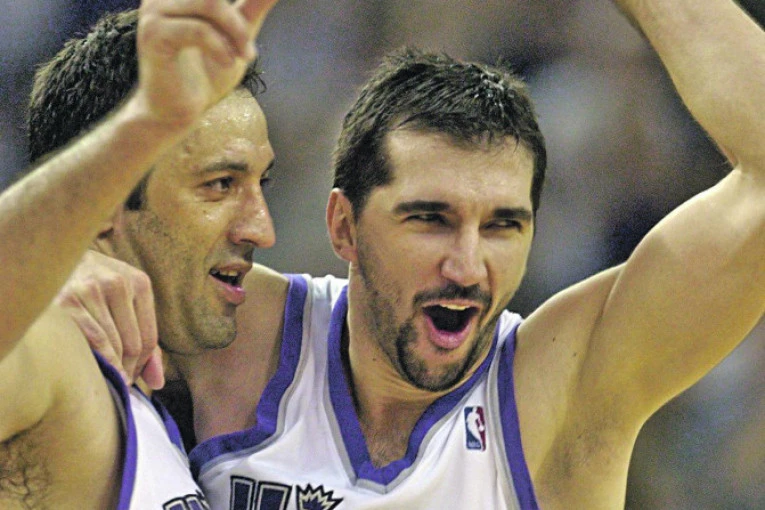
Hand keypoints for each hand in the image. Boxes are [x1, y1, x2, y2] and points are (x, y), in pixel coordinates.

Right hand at [55, 251, 163, 389]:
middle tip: (116, 385)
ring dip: (112, 370)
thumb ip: (143, 335)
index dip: (142, 366)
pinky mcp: (66, 301)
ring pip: (112, 346)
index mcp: (138, 282)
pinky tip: (89, 369)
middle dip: (127, 371)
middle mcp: (118, 283)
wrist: (49, 261)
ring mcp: (91, 291)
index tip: (131, 379)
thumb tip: (157, 382)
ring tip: (104, 381)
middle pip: (133, 344)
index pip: (149, 338)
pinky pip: (91, 342)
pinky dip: (96, 361)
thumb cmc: (91, 286)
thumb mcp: (123, 299)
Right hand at [134, 0, 278, 127]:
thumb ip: (254, 5)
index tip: (246, 26)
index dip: (232, 13)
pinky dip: (220, 48)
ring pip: (211, 5)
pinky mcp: (153, 35)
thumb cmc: (207, 73)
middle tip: (249, 53)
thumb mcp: (238, 34)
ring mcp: (154, 12)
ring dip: (235, 34)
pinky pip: (199, 30)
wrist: (179, 112)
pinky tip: (227, 63)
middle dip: (239, 23)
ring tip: (241, 58)